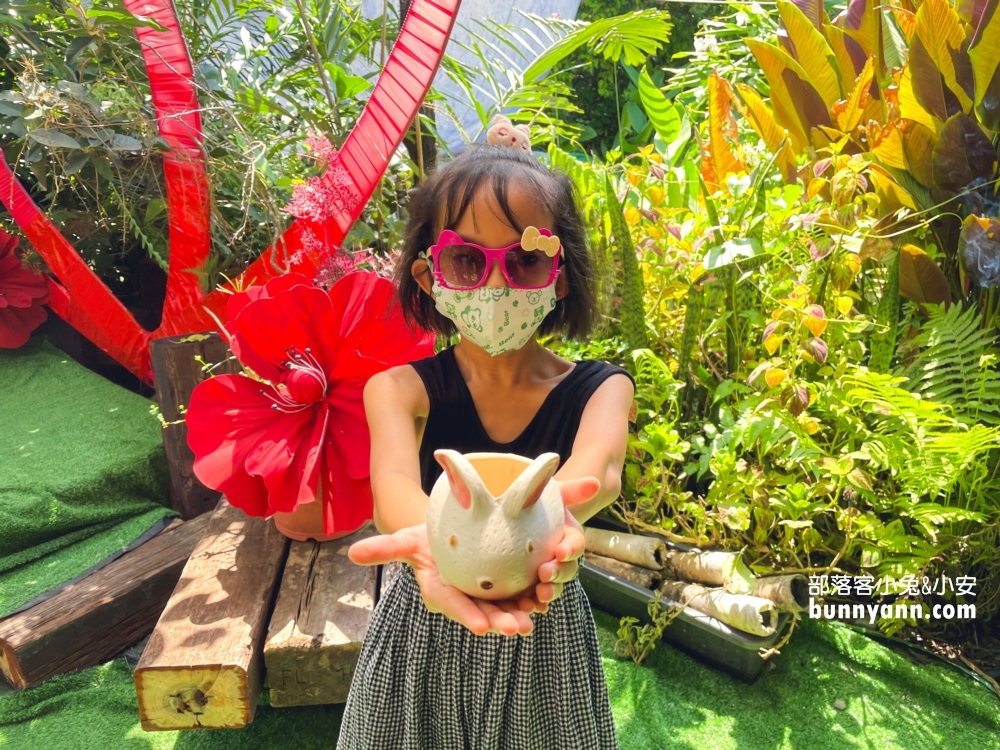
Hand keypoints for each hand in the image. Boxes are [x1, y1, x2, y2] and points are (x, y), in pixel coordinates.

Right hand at [348, 524, 536, 636]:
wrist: (446, 532)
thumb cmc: (424, 539)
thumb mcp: (405, 540)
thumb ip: (384, 548)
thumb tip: (351, 553)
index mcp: (441, 590)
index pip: (453, 604)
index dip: (467, 615)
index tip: (483, 627)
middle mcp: (465, 595)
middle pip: (483, 611)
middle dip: (501, 620)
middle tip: (520, 628)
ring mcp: (485, 592)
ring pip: (504, 606)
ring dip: (521, 612)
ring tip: (536, 617)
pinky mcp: (503, 584)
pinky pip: (518, 592)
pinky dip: (531, 595)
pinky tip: (546, 596)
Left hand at [531, 477, 598, 609]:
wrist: (509, 519)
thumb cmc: (532, 504)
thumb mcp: (548, 495)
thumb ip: (571, 490)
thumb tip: (594, 483)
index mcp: (567, 538)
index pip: (575, 544)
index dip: (570, 549)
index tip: (560, 550)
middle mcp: (560, 559)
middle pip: (567, 569)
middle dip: (559, 573)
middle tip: (544, 574)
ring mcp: (545, 575)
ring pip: (553, 588)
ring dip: (550, 592)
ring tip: (539, 596)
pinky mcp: (527, 587)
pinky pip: (533, 600)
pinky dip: (533, 605)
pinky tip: (526, 608)